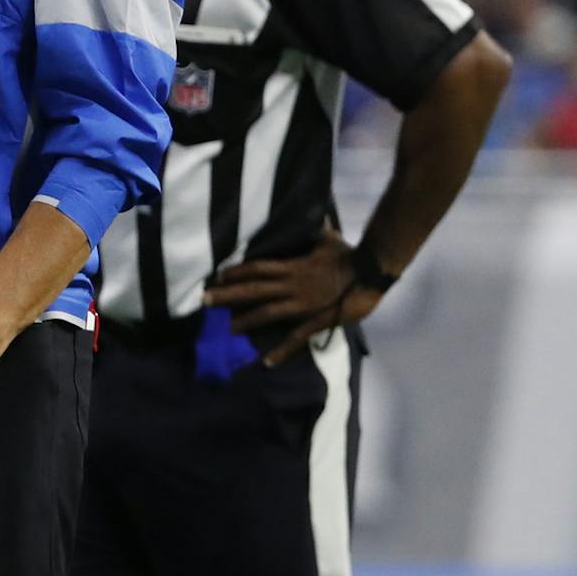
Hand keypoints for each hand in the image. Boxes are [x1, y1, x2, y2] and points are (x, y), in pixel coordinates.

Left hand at [204, 224, 381, 364]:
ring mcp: (303, 303)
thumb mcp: (328, 238)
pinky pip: (296, 337)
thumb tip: (308, 212)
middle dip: (228, 295)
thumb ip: (313, 229)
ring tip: (226, 329)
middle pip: (253, 289)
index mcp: (293, 266)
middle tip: (203, 300)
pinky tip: (265, 362)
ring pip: (267, 312)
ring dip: (245, 321)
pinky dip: (281, 350)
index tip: (216, 275)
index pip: (257, 267)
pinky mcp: (317, 319)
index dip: (235, 271)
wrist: (373, 271)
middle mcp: (292, 285)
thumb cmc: (350, 254)